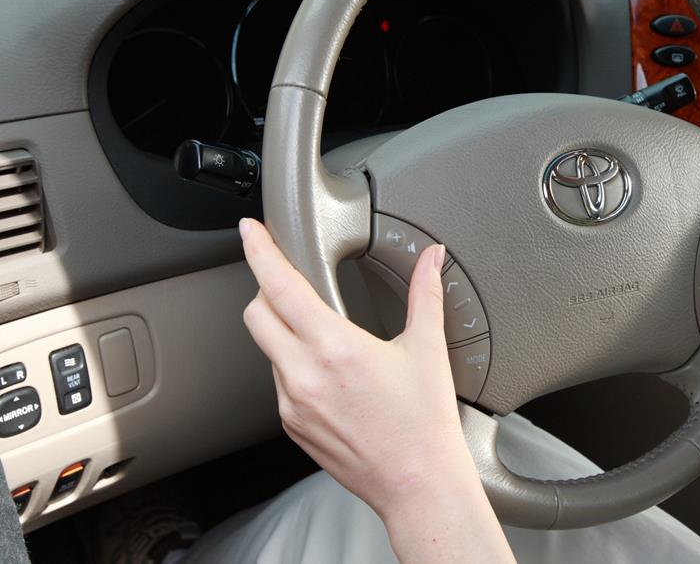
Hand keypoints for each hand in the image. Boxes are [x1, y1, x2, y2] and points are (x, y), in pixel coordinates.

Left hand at [238, 218, 471, 518]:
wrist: (418, 484)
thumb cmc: (425, 424)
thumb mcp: (427, 348)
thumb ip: (426, 292)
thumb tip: (432, 258)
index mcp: (335, 347)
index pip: (279, 285)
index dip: (259, 251)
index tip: (251, 232)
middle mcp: (304, 374)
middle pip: (256, 313)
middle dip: (267, 290)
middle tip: (292, 283)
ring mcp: (293, 404)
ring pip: (268, 349)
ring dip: (284, 331)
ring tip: (325, 338)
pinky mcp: (292, 426)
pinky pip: (280, 382)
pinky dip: (294, 366)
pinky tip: (329, 374)